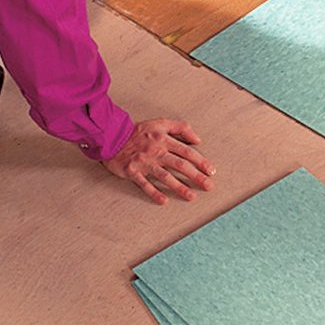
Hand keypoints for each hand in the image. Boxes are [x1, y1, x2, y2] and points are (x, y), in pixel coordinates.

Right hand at [101, 118, 215, 204]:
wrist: (112, 135)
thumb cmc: (139, 131)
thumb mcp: (162, 122)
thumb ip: (181, 127)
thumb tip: (198, 139)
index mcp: (164, 140)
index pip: (187, 152)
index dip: (201, 161)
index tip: (211, 171)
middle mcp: (156, 152)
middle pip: (180, 165)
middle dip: (196, 176)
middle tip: (208, 186)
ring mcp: (145, 163)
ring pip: (165, 176)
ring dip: (179, 187)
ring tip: (192, 196)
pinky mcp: (132, 172)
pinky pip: (144, 184)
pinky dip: (154, 193)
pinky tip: (164, 201)